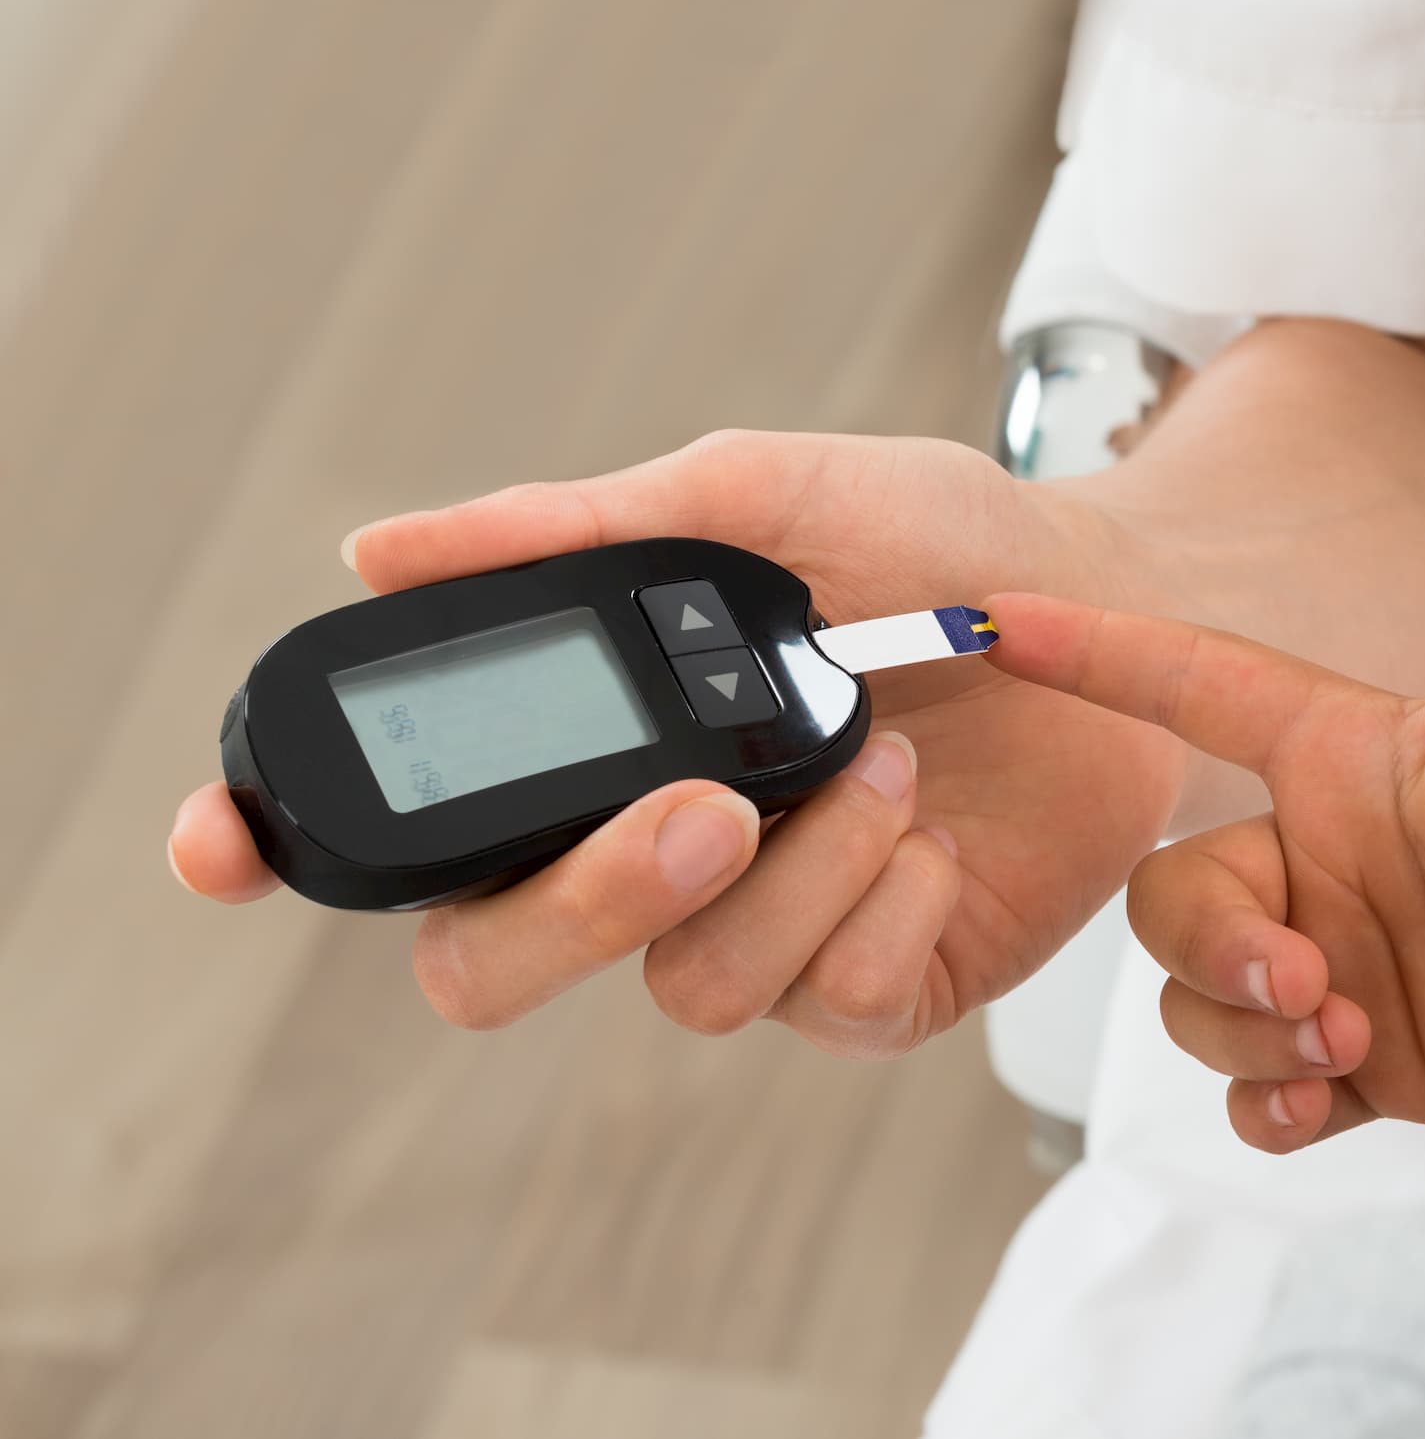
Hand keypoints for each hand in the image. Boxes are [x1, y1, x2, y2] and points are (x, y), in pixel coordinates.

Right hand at [170, 430, 1184, 1053]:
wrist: (1123, 614)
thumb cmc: (944, 547)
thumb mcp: (763, 499)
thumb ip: (582, 528)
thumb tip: (381, 544)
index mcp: (597, 745)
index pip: (400, 831)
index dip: (281, 844)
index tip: (227, 838)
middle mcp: (650, 854)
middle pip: (492, 964)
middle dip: (581, 901)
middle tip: (703, 802)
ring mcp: (758, 931)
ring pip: (686, 984)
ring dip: (798, 866)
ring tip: (887, 758)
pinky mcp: (873, 984)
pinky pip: (825, 1001)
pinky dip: (885, 904)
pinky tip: (936, 828)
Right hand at [985, 415, 1424, 1150]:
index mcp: (1353, 763)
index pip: (1198, 687)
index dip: (1101, 654)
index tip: (1005, 622)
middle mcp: (1331, 865)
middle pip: (1171, 896)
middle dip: (1211, 946)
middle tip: (1308, 983)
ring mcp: (1345, 969)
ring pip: (1200, 1003)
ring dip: (1246, 1035)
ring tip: (1347, 1042)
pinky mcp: (1375, 1068)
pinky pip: (1262, 1097)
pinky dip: (1277, 1110)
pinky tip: (1346, 1102)